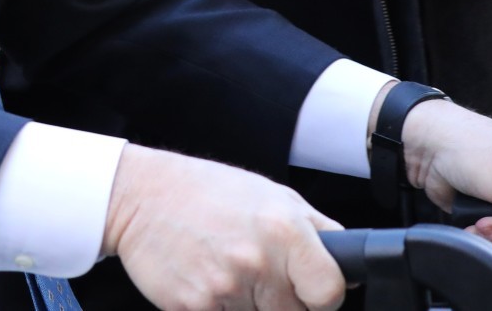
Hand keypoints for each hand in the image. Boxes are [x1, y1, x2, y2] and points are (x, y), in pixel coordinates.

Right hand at [102, 145, 345, 310]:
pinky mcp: (192, 308)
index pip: (330, 292)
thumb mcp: (272, 195)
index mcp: (283, 229)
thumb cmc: (208, 192)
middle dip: (282, 300)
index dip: (324, 295)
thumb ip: (318, 232)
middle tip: (258, 271)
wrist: (140, 196)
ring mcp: (223, 289)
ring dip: (249, 304)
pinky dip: (218, 307)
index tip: (312, 290)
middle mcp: (256, 260)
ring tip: (227, 268)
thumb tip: (352, 270)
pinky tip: (206, 278)